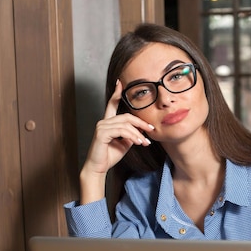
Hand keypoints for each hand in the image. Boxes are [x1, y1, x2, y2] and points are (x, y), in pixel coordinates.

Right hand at [80, 80, 153, 203]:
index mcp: (108, 122)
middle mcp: (103, 122)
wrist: (99, 168)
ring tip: (145, 142)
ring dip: (138, 133)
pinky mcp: (101, 134)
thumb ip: (131, 134)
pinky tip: (137, 142)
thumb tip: (142, 129)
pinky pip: (121, 131)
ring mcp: (101, 127)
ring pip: (125, 124)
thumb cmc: (110, 155)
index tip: (120, 83)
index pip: (112, 104)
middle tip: (151, 129)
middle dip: (141, 122)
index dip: (116, 93)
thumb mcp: (124, 143)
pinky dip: (132, 136)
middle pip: (126, 116)